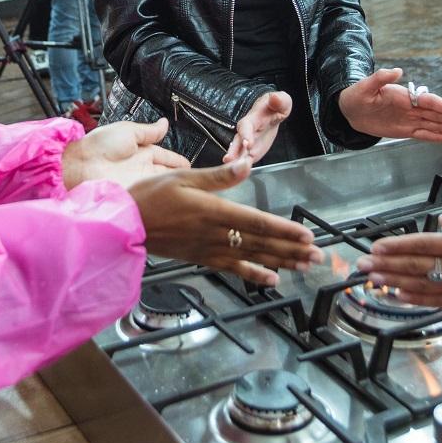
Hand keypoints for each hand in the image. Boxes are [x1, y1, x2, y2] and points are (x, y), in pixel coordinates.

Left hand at [61, 119, 188, 188]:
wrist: (79, 166)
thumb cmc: (98, 146)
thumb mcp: (127, 131)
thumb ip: (149, 131)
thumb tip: (164, 123)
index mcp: (141, 152)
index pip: (167, 157)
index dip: (179, 161)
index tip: (191, 165)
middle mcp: (142, 170)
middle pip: (167, 174)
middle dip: (182, 177)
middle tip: (200, 181)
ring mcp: (140, 185)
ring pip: (164, 187)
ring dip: (177, 188)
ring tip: (195, 191)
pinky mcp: (137, 197)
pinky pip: (155, 197)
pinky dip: (166, 198)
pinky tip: (178, 200)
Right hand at [129, 159, 322, 286]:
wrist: (124, 224)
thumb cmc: (151, 195)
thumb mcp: (182, 176)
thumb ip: (218, 176)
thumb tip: (247, 163)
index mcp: (213, 211)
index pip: (257, 223)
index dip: (284, 231)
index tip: (306, 236)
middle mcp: (215, 234)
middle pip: (260, 244)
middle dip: (292, 250)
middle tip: (317, 256)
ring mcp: (209, 249)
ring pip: (252, 258)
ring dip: (280, 262)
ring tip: (304, 266)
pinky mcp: (201, 258)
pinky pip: (232, 269)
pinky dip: (253, 275)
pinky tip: (271, 279)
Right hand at [224, 91, 291, 163]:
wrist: (271, 112)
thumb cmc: (275, 106)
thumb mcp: (282, 101)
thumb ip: (280, 100)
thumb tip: (274, 98)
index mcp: (254, 117)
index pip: (246, 125)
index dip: (246, 133)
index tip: (247, 143)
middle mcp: (247, 131)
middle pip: (237, 140)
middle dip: (233, 150)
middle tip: (229, 161)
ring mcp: (248, 142)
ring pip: (239, 151)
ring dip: (235, 160)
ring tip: (230, 170)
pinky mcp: (251, 151)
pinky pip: (245, 158)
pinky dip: (242, 166)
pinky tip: (239, 175)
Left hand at [338, 68, 441, 143]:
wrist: (349, 110)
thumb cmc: (356, 95)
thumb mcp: (365, 86)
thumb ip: (381, 78)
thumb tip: (396, 71)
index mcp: (405, 96)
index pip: (430, 102)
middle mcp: (411, 108)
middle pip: (438, 115)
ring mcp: (410, 120)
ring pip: (436, 125)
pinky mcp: (405, 130)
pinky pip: (424, 135)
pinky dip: (438, 137)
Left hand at [357, 212, 441, 316]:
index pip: (422, 245)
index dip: (397, 245)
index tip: (376, 246)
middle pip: (413, 266)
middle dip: (385, 265)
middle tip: (361, 266)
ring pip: (418, 285)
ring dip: (392, 282)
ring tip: (370, 280)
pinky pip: (433, 301)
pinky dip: (413, 300)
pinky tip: (398, 297)